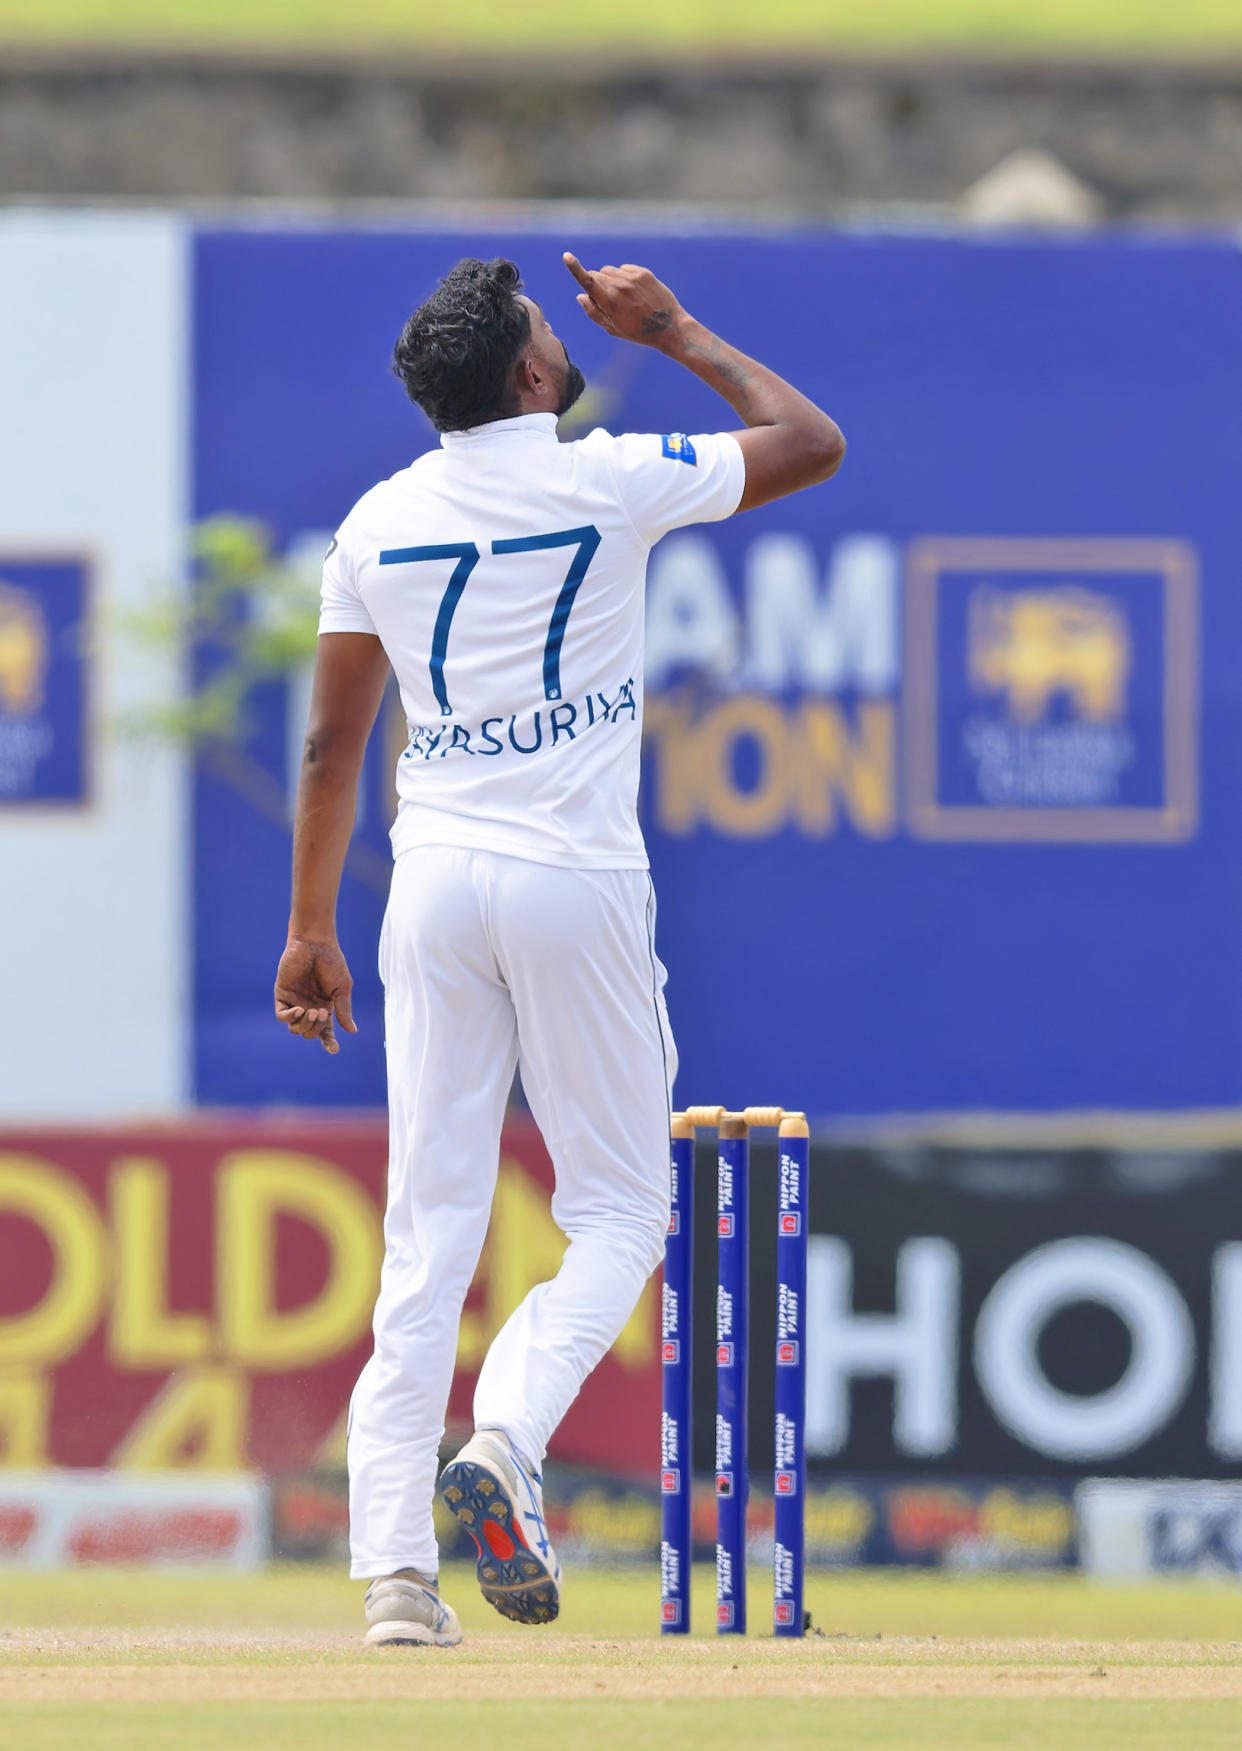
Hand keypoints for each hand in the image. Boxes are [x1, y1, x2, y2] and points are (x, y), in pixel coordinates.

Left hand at [274, 935, 355, 1054]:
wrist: (315, 944)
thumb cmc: (332, 963)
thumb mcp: (342, 988)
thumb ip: (344, 1010)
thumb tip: (352, 1031)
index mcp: (325, 1008)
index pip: (325, 1032)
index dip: (329, 1042)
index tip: (334, 1049)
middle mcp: (309, 1008)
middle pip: (309, 1033)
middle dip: (316, 1028)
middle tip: (322, 1012)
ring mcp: (295, 1002)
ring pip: (295, 1028)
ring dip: (305, 1025)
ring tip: (312, 1011)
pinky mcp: (282, 995)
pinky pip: (282, 1015)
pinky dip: (290, 1017)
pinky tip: (299, 1010)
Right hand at [563, 253, 688, 347]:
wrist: (670, 327)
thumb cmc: (638, 332)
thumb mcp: (613, 328)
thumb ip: (594, 312)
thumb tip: (581, 295)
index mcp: (610, 302)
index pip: (588, 281)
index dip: (575, 269)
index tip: (567, 256)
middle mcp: (620, 286)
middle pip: (596, 276)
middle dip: (597, 286)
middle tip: (610, 303)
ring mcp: (632, 278)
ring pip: (609, 271)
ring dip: (609, 280)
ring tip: (624, 298)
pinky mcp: (643, 272)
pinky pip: (623, 269)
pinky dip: (624, 277)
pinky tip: (635, 292)